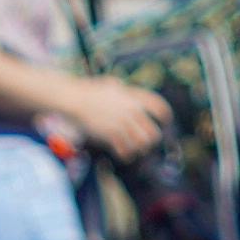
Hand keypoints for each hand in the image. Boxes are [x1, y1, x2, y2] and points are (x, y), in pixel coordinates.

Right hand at [56, 74, 171, 159]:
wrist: (74, 99)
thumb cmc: (90, 91)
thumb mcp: (112, 84)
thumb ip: (126, 91)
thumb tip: (133, 96)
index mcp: (133, 97)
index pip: (159, 107)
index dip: (165, 116)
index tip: (165, 122)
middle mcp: (131, 110)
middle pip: (153, 132)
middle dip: (151, 140)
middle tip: (145, 142)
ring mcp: (122, 123)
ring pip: (141, 144)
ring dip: (139, 149)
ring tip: (134, 149)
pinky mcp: (111, 134)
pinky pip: (126, 151)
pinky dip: (126, 155)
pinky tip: (123, 155)